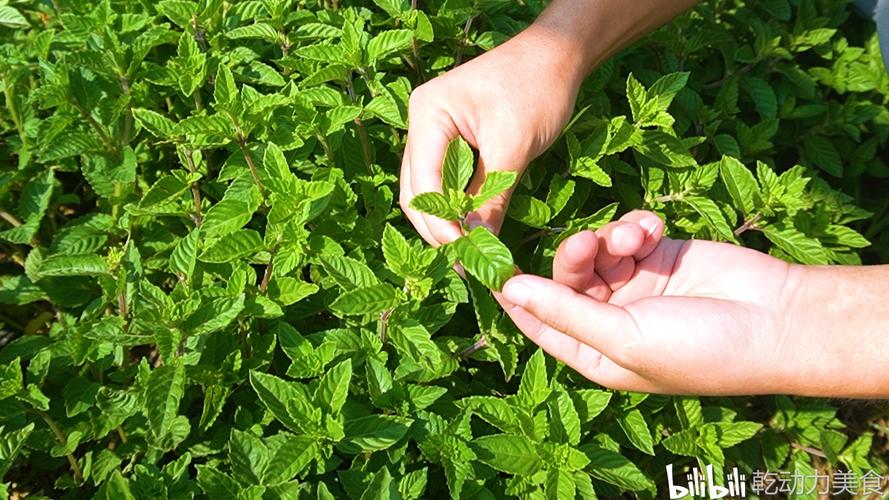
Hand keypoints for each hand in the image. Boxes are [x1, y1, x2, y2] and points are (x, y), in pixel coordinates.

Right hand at [399, 29, 583, 245]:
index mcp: (428, 113)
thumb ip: (491, 196)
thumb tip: (478, 244)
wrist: (558, 55)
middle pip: (416, 190)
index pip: (423, 182)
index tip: (464, 255)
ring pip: (428, 189)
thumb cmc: (538, 89)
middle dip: (438, 229)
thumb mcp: (515, 146)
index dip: (440, 223)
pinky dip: (457, 206)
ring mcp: (432, 131)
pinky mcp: (450, 140)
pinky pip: (445, 181)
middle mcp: (421, 121)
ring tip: (468, 255)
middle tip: (464, 266)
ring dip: (446, 222)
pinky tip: (471, 229)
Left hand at [496, 210, 807, 395]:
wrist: (777, 319)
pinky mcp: (660, 255)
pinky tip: (655, 229)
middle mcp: (610, 320)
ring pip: (596, 249)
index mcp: (595, 352)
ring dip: (610, 237)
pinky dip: (636, 225)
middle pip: (565, 278)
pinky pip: (629, 231)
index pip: (537, 322)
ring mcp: (636, 286)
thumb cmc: (699, 346)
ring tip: (635, 238)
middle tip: (587, 243)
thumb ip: (563, 311)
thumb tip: (505, 292)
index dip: (513, 295)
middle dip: (573, 256)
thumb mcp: (622, 337)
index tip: (487, 264)